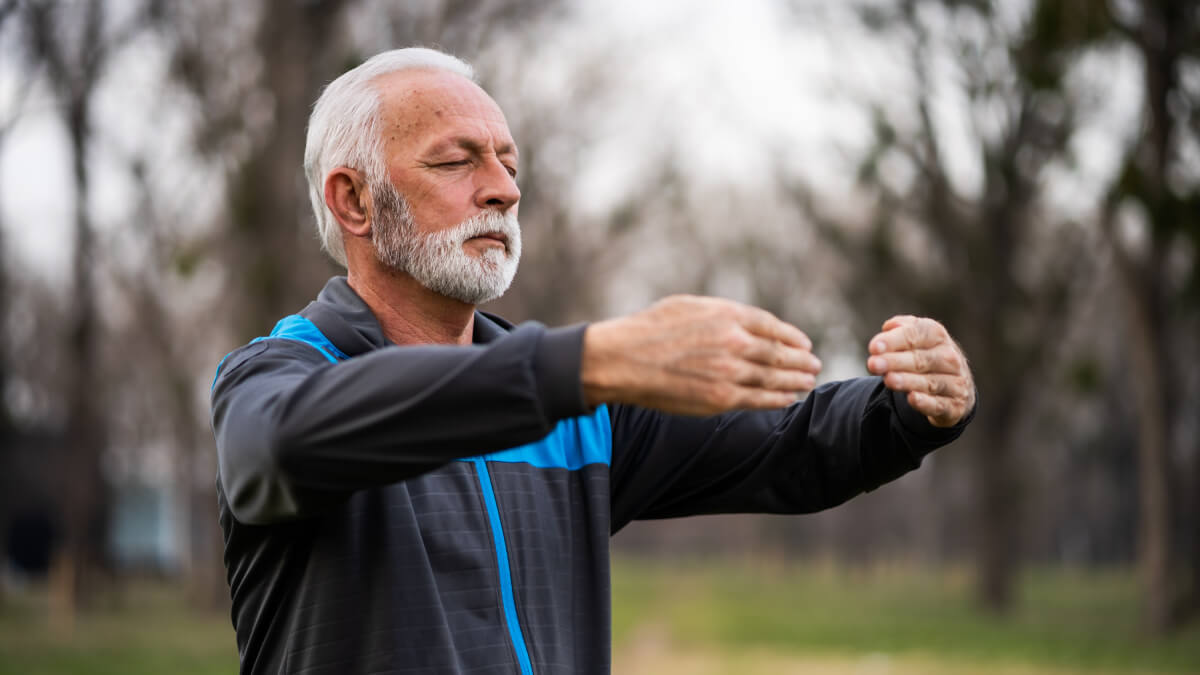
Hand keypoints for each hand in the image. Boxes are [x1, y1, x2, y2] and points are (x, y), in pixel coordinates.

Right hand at [582, 295, 821, 415]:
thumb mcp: (689, 306)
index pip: (771, 326)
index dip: (791, 337)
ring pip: (773, 378)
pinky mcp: (719, 397)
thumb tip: (743, 321)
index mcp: (727, 315)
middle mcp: (734, 342)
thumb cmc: (650, 329)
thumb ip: (721, 313)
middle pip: (779, 353)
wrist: (623, 359)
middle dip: (800, 360)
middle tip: (815, 364)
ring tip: (808, 382)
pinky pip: (758, 399)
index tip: (804, 343)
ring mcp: (729, 371)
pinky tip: (788, 399)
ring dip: (795, 381)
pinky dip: (777, 400)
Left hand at [866, 315, 974, 426]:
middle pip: (921, 359)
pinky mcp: (955, 405)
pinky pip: (939, 404)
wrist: (952, 384)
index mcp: (937, 336)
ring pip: (930, 382)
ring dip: (908, 381)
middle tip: (873, 364)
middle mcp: (950, 358)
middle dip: (895, 361)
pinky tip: (912, 398)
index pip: (917, 334)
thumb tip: (889, 327)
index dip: (895, 340)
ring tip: (888, 379)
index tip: (873, 347)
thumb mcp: (914, 338)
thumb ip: (901, 330)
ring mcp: (955, 383)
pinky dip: (926, 402)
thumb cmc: (923, 356)